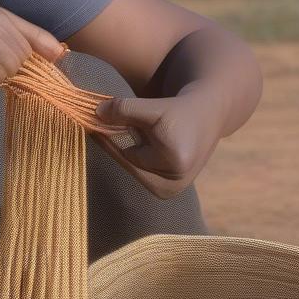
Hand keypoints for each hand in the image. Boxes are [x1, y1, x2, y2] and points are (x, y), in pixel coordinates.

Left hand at [91, 83, 225, 198]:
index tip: (90, 127)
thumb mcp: (152, 107)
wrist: (207, 118)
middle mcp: (174, 183)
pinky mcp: (169, 191)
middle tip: (104, 126)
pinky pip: (142, 173)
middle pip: (130, 163)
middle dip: (117, 145)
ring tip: (139, 133)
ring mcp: (172, 191)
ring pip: (135, 168)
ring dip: (129, 150)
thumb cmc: (179, 110)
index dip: (107, 139)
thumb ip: (124, 109)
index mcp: (174, 162)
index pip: (127, 154)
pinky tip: (139, 142)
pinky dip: (136, 157)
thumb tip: (95, 113)